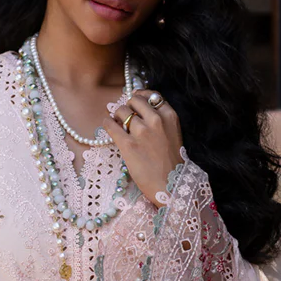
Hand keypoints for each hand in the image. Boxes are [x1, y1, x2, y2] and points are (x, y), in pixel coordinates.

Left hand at [100, 89, 183, 205]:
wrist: (171, 185)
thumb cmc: (171, 162)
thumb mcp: (173, 134)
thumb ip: (160, 119)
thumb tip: (137, 108)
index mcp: (169, 116)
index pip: (151, 95)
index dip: (141, 97)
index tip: (135, 103)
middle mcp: (156, 120)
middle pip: (134, 100)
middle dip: (128, 106)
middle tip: (126, 117)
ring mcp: (141, 132)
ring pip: (121, 110)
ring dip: (117, 116)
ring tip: (119, 125)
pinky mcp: (128, 144)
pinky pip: (110, 124)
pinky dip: (107, 123)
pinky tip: (108, 126)